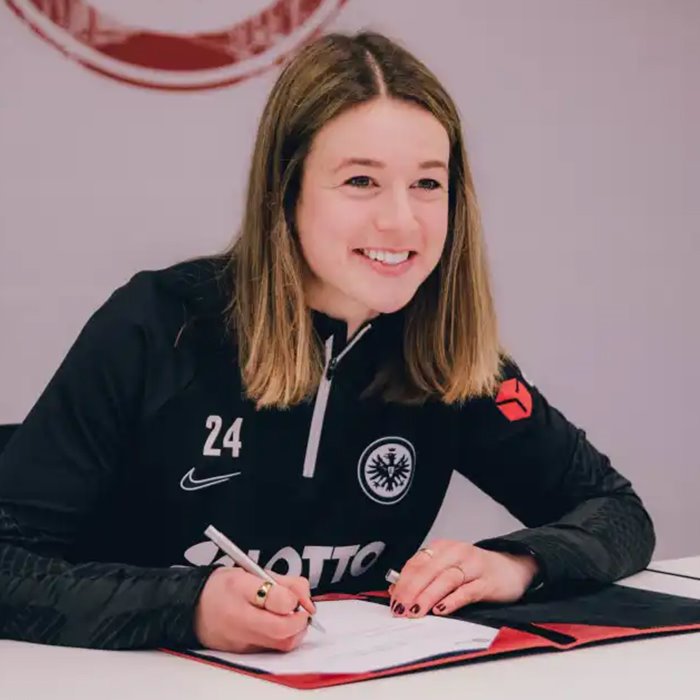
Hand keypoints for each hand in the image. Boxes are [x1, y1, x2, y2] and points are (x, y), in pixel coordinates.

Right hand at [194, 567, 314, 652]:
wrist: (191, 607)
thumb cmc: (221, 587)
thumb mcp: (250, 572)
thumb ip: (282, 583)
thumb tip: (306, 600)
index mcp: (241, 595)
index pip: (278, 606)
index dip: (296, 602)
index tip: (298, 597)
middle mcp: (240, 623)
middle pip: (283, 633)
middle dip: (300, 621)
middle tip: (300, 608)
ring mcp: (242, 642)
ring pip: (281, 645)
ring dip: (294, 630)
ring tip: (289, 614)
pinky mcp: (244, 652)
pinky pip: (271, 648)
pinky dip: (281, 636)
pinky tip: (277, 623)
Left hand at [389, 540, 538, 617]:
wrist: (512, 568)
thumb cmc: (475, 570)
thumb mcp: (447, 567)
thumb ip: (424, 578)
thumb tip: (396, 592)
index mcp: (443, 548)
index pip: (416, 563)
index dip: (403, 582)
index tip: (393, 600)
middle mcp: (456, 553)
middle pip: (428, 570)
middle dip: (411, 590)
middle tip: (400, 609)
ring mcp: (473, 566)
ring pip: (445, 579)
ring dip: (427, 596)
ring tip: (415, 611)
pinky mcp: (487, 582)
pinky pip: (467, 591)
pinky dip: (452, 600)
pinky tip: (441, 609)